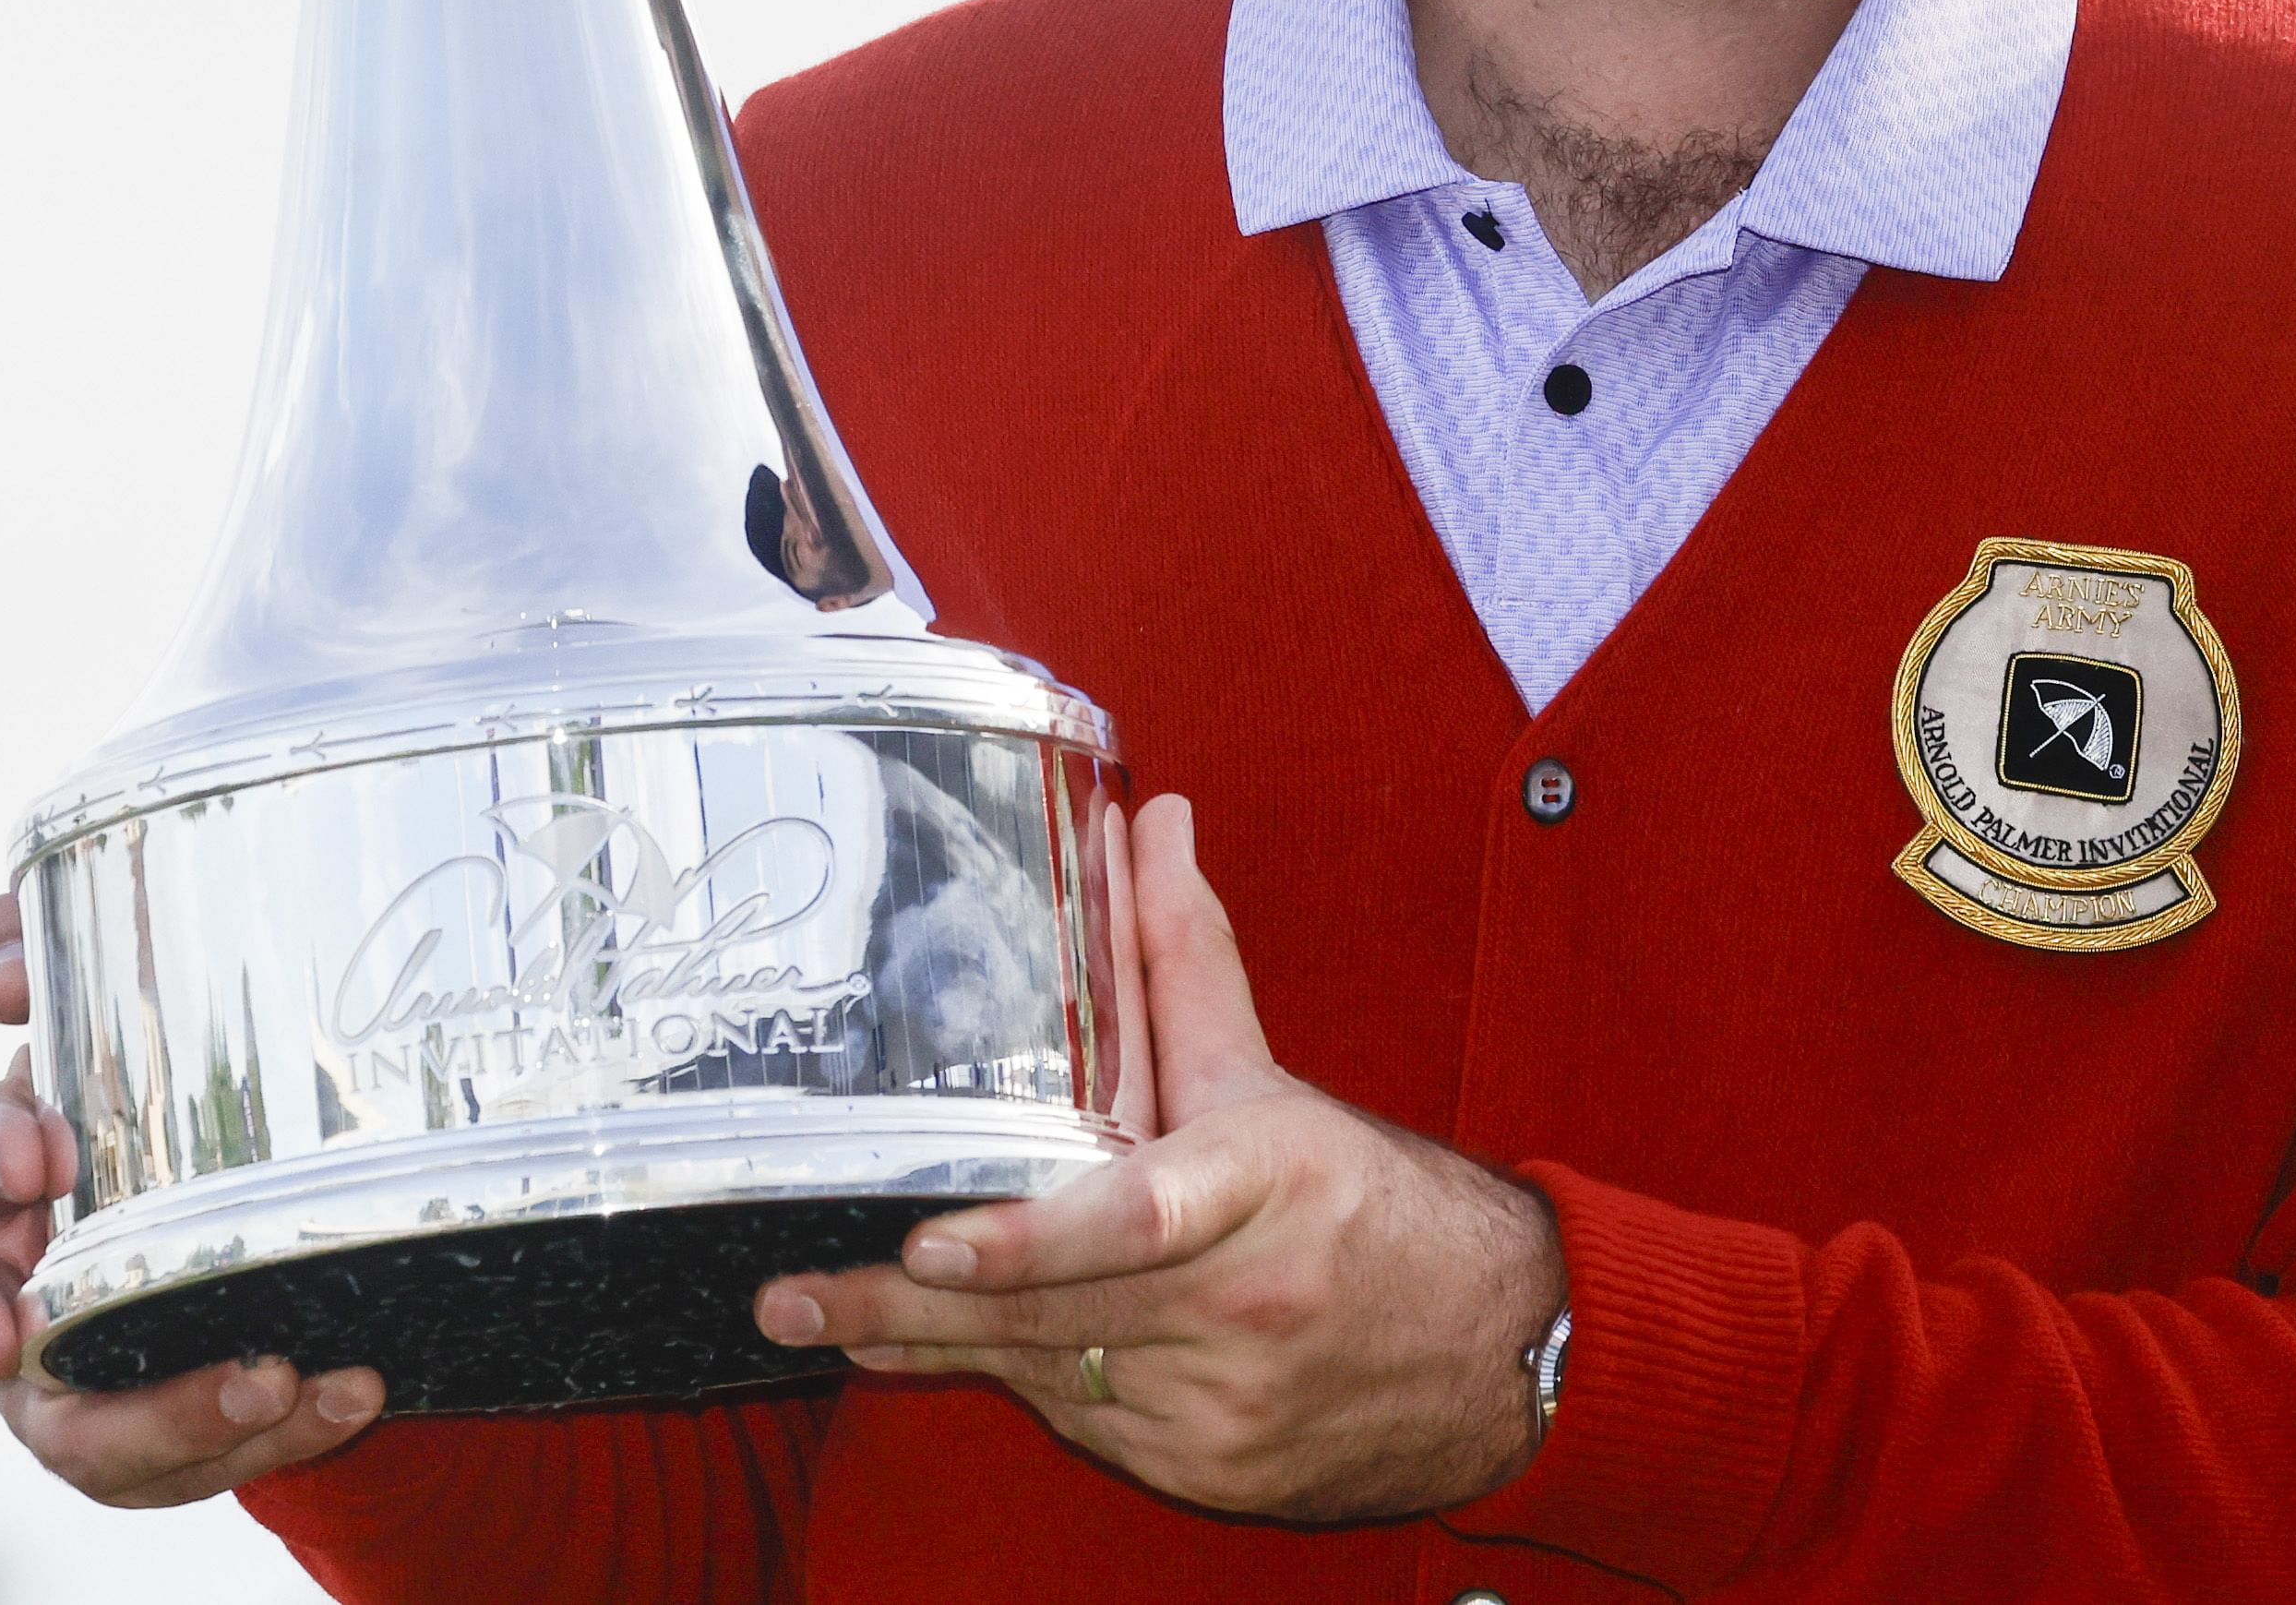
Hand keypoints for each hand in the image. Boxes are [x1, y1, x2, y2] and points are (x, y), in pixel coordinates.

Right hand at [0, 892, 386, 1506]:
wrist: (237, 1202)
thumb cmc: (160, 1097)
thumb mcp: (124, 1014)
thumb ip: (62, 958)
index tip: (40, 1152)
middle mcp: (14, 1285)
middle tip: (27, 1338)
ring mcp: (73, 1383)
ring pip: (86, 1433)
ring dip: (173, 1411)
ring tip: (274, 1378)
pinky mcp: (155, 1443)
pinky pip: (200, 1459)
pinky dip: (279, 1434)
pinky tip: (354, 1390)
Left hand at [756, 796, 1567, 1522]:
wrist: (1499, 1356)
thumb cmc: (1377, 1208)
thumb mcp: (1276, 1086)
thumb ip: (1187, 961)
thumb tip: (1149, 823)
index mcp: (1264, 1186)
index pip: (1139, 1216)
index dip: (1031, 1237)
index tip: (933, 1240)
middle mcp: (1239, 1304)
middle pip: (1051, 1308)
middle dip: (907, 1304)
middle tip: (796, 1287)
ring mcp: (1219, 1403)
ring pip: (1046, 1370)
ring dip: (935, 1344)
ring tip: (824, 1315)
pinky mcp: (1204, 1471)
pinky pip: (1079, 1422)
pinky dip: (1021, 1379)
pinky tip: (945, 1348)